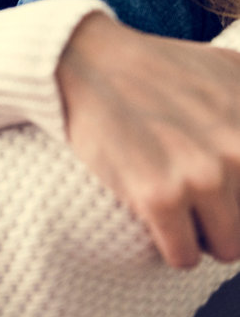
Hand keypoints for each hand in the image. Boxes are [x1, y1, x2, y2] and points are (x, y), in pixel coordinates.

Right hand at [57, 11, 239, 267]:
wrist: (90, 61)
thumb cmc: (159, 68)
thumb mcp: (231, 68)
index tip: (227, 192)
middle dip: (229, 216)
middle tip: (197, 188)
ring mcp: (202, 175)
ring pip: (225, 247)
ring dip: (201, 233)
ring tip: (175, 197)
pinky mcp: (159, 195)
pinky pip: (182, 256)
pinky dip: (170, 245)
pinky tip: (154, 213)